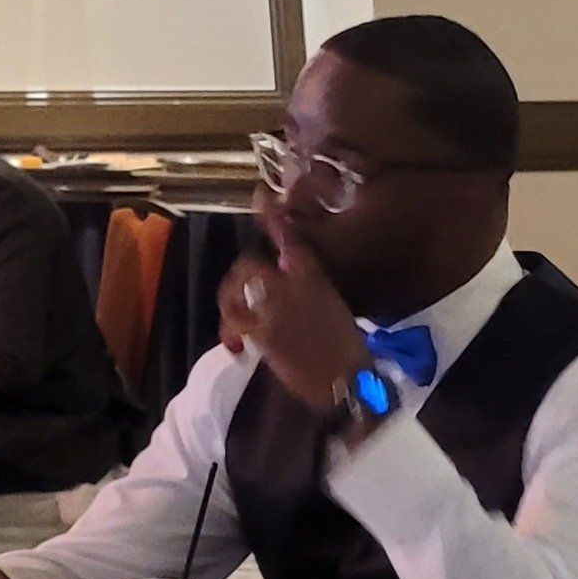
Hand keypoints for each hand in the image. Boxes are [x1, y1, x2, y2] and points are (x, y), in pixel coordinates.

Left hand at [215, 231, 367, 408]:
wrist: (347, 380)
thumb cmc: (348, 351)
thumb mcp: (335, 309)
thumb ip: (311, 289)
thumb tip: (290, 279)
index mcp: (313, 275)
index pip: (289, 238)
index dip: (272, 217)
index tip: (261, 198)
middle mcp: (291, 282)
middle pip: (249, 265)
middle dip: (237, 280)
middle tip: (236, 297)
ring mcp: (273, 305)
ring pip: (236, 290)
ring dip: (229, 306)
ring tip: (232, 329)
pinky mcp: (262, 330)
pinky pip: (235, 322)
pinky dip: (230, 334)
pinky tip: (236, 349)